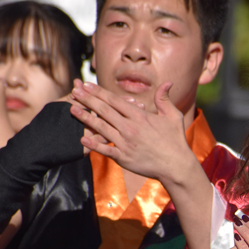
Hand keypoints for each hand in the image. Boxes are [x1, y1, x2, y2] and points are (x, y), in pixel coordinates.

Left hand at [69, 79, 195, 183]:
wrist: (177, 166)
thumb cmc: (176, 141)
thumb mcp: (173, 116)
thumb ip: (165, 99)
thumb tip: (167, 82)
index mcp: (140, 116)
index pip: (115, 100)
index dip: (99, 92)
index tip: (87, 85)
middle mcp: (130, 128)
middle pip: (104, 111)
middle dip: (87, 100)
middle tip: (74, 91)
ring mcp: (125, 143)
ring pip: (101, 128)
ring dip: (85, 118)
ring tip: (72, 109)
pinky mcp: (124, 158)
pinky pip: (105, 150)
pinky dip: (93, 144)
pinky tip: (82, 138)